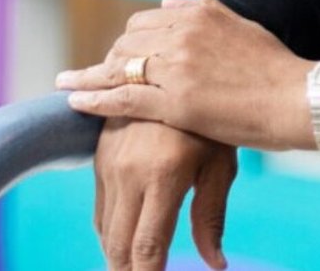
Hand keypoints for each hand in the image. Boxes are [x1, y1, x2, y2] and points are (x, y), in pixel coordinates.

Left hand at [56, 0, 316, 150]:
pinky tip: (74, 101)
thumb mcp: (239, 26)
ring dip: (89, 77)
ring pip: (118, 67)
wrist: (296, 97)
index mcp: (200, 12)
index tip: (119, 56)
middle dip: (108, 60)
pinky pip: (122, 97)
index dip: (128, 42)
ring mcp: (176, 66)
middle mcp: (183, 32)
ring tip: (66, 85)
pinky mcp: (173, 101)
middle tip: (93, 76)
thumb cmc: (276, 68)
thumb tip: (166, 1)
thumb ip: (200, 12)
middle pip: (126, 43)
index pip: (145, 21)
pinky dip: (93, 98)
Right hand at [92, 117, 235, 270]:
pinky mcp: (100, 158)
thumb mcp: (220, 164)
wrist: (178, 69)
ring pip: (105, 231)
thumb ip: (211, 217)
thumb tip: (216, 264)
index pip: (147, 247)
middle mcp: (129, 172)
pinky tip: (125, 243)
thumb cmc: (213, 121)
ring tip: (135, 268)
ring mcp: (110, 165)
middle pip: (118, 246)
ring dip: (117, 257)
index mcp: (163, 175)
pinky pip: (100, 210)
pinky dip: (110, 233)